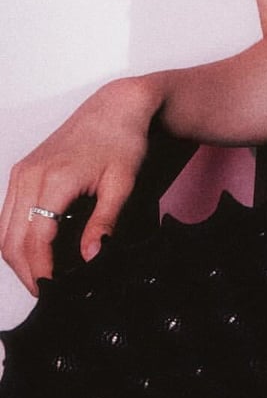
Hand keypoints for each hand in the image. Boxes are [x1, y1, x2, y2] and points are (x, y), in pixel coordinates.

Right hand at [0, 79, 156, 293]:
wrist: (115, 107)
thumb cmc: (123, 141)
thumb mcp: (122, 182)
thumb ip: (105, 220)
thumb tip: (91, 256)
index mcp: (54, 179)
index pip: (36, 239)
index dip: (42, 270)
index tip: (53, 291)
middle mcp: (29, 175)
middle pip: (12, 239)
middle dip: (26, 271)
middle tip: (48, 291)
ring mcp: (21, 172)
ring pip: (4, 229)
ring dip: (17, 257)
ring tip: (42, 275)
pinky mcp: (21, 171)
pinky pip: (7, 213)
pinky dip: (16, 236)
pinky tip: (37, 249)